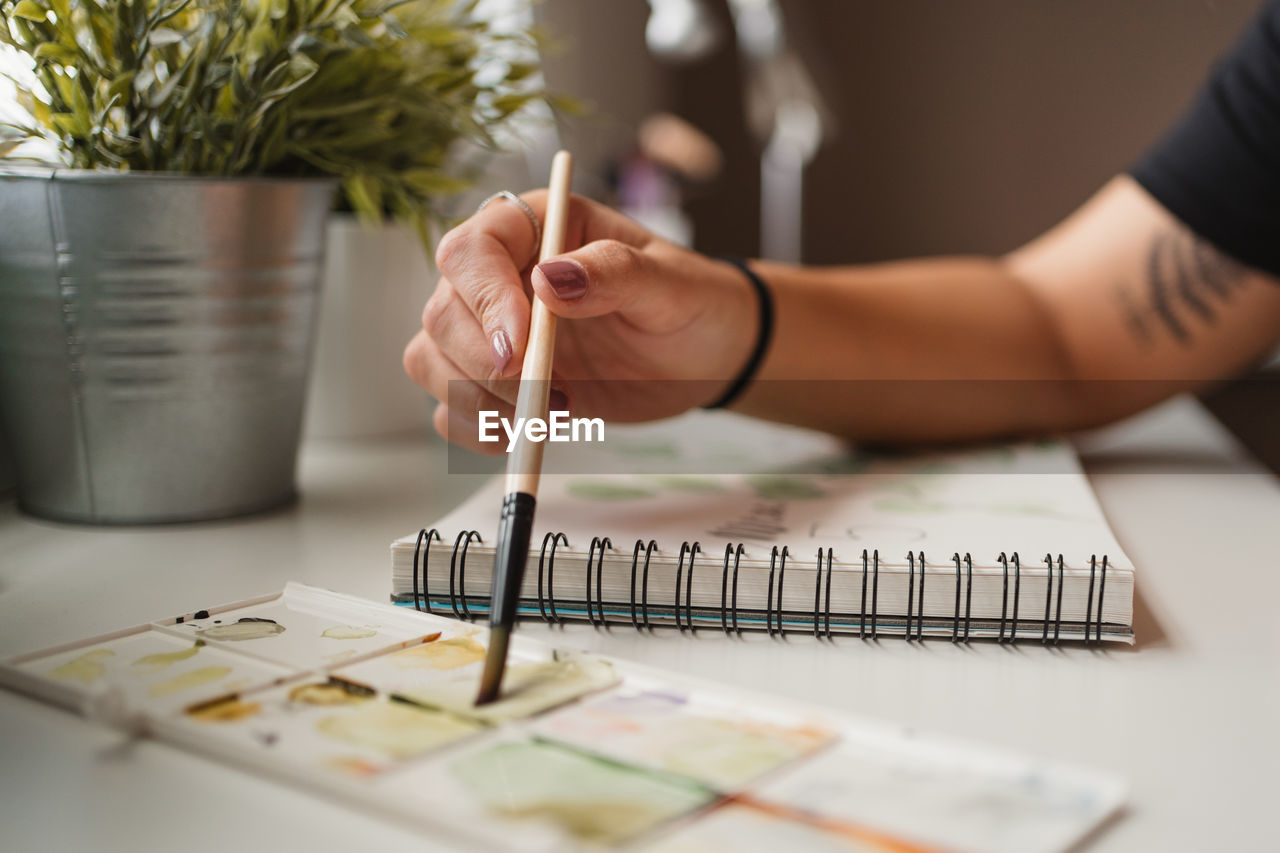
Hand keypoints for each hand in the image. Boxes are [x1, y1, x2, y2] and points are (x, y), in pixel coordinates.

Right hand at [403, 191, 755, 451]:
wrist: (705, 357)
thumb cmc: (691, 304)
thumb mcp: (670, 284)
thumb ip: (616, 273)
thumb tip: (552, 278)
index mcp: (537, 228)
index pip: (473, 249)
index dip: (485, 297)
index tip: (522, 344)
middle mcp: (501, 276)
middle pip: (443, 312)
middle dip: (484, 362)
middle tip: (545, 391)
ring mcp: (492, 331)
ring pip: (432, 360)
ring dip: (480, 399)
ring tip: (555, 409)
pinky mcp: (495, 382)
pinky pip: (450, 408)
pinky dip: (478, 429)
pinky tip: (532, 432)